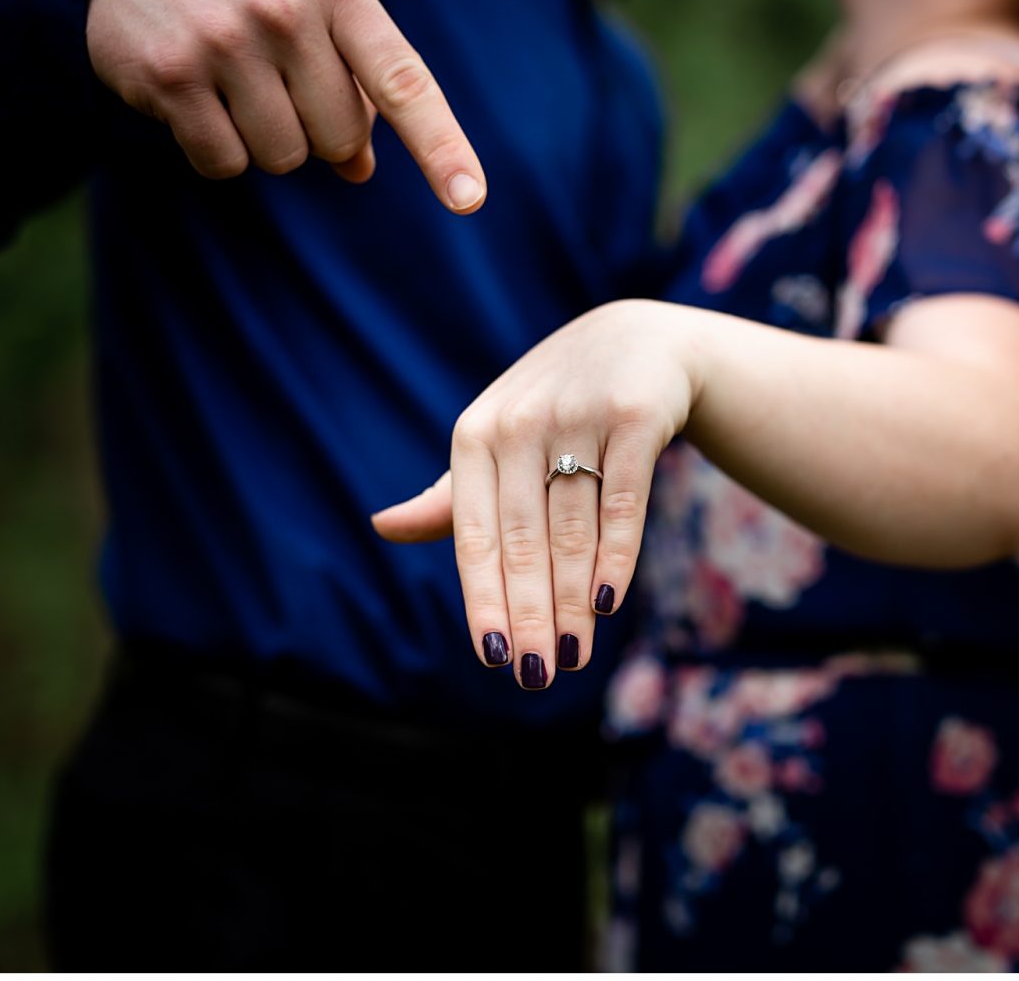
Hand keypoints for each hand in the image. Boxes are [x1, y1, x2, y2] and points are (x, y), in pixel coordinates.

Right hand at [86, 0, 485, 210]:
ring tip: (230, 85)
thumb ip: (350, 82)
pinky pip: (224, 165)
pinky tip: (193, 101)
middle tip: (273, 82)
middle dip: (315, 132)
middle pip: (340, 140)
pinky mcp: (170, 76)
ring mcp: (225, 41)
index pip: (403, 81)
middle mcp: (285, 9)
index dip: (441, 146)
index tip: (470, 199)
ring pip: (284, 159)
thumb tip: (362, 168)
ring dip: (263, 142)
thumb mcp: (309, 12)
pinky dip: (215, 152)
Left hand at [371, 300, 701, 688]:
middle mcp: (521, 424)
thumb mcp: (497, 443)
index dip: (482, 598)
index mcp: (475, 434)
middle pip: (523, 540)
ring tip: (572, 656)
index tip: (491, 658)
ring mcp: (579, 416)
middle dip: (528, 615)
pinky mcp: (635, 415)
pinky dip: (616, 553)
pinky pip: (622, 499)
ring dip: (571, 600)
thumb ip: (452, 496)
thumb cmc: (553, 409)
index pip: (474, 534)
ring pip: (572, 528)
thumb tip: (382, 528)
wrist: (635, 341)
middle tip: (534, 677)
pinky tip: (608, 602)